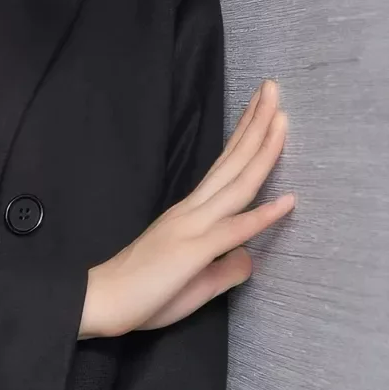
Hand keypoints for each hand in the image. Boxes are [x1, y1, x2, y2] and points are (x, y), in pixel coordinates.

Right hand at [80, 78, 293, 337]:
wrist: (100, 301)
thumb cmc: (141, 293)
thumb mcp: (193, 282)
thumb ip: (224, 268)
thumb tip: (249, 258)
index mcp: (190, 212)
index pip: (224, 167)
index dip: (246, 136)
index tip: (263, 110)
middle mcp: (193, 210)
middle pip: (233, 161)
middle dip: (257, 124)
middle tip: (274, 88)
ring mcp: (194, 227)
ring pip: (237, 183)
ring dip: (263, 149)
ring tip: (281, 117)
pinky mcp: (194, 250)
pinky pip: (234, 229)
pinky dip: (263, 215)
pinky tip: (288, 200)